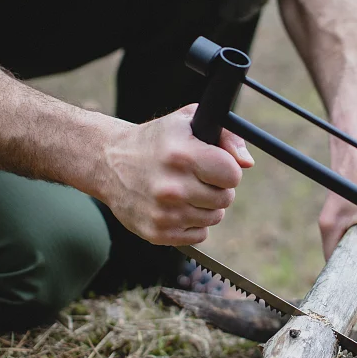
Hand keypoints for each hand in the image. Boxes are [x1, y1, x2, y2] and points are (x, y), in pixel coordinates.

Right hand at [99, 104, 252, 244]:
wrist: (109, 162)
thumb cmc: (156, 141)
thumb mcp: (189, 122)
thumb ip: (227, 137)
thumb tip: (246, 163)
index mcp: (182, 155)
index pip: (233, 175)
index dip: (227, 169)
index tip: (213, 165)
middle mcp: (172, 187)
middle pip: (225, 199)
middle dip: (216, 187)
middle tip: (196, 177)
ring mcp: (163, 213)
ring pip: (214, 218)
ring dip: (205, 206)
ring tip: (184, 190)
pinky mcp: (157, 233)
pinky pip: (199, 235)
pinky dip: (192, 223)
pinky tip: (176, 207)